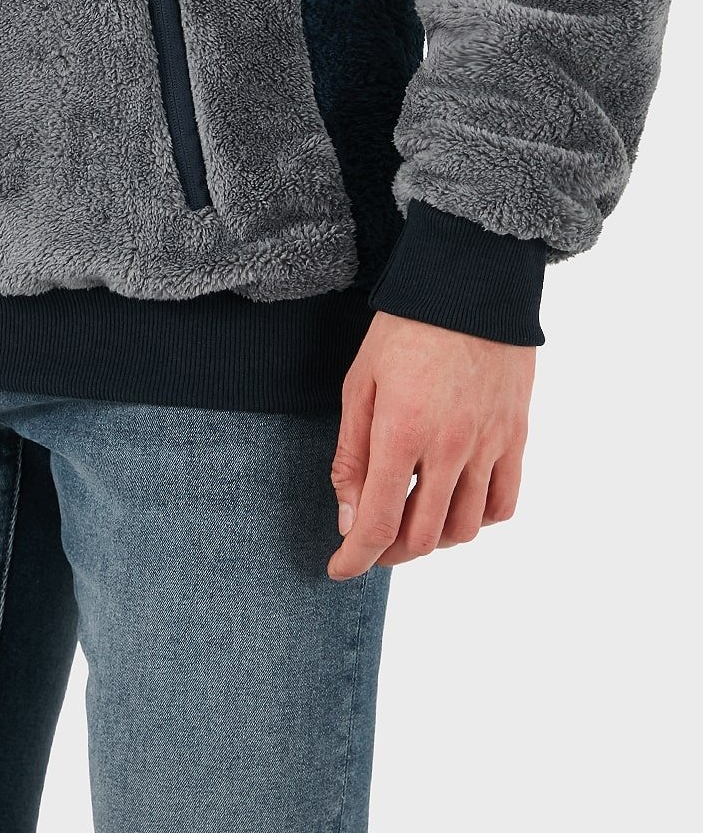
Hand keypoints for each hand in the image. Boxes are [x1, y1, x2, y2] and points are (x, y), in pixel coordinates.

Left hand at [328, 310, 534, 579]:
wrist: (471, 284)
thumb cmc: (405, 328)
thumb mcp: (359, 383)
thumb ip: (351, 455)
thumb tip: (349, 518)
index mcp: (403, 431)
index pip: (379, 523)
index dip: (356, 558)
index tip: (339, 569)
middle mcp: (450, 447)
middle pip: (423, 536)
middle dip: (390, 553)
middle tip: (372, 544)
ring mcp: (489, 445)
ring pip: (466, 529)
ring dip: (433, 540)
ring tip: (411, 525)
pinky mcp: (516, 437)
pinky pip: (504, 503)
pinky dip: (479, 520)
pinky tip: (457, 506)